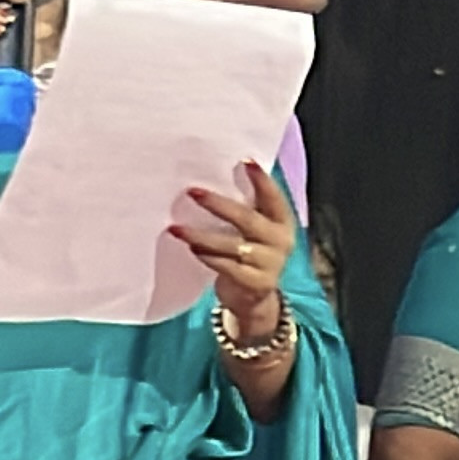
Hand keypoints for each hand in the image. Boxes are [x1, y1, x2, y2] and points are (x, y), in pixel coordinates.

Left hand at [178, 162, 297, 343]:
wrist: (254, 298)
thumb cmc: (249, 253)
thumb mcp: (256, 230)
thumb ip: (247, 208)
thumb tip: (213, 178)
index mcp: (282, 223)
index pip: (274, 198)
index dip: (262, 180)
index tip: (245, 161)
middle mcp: (280, 241)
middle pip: (248, 219)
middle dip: (218, 204)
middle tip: (192, 192)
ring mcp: (270, 264)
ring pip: (232, 245)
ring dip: (202, 236)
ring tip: (176, 228)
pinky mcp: (255, 283)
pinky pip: (227, 267)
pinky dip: (208, 257)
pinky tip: (192, 248)